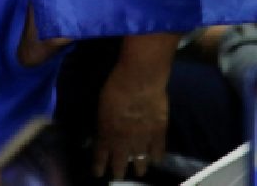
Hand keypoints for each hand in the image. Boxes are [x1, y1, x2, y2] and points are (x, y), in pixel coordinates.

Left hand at [92, 62, 168, 179]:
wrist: (139, 80)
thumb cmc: (115, 86)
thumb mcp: (102, 107)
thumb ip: (104, 123)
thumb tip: (105, 130)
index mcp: (107, 134)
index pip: (101, 156)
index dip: (99, 167)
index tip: (98, 174)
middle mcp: (123, 141)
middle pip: (120, 163)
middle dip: (118, 172)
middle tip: (118, 176)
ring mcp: (142, 139)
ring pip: (140, 162)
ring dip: (138, 168)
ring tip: (139, 172)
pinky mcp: (159, 133)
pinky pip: (158, 151)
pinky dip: (156, 157)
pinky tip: (155, 159)